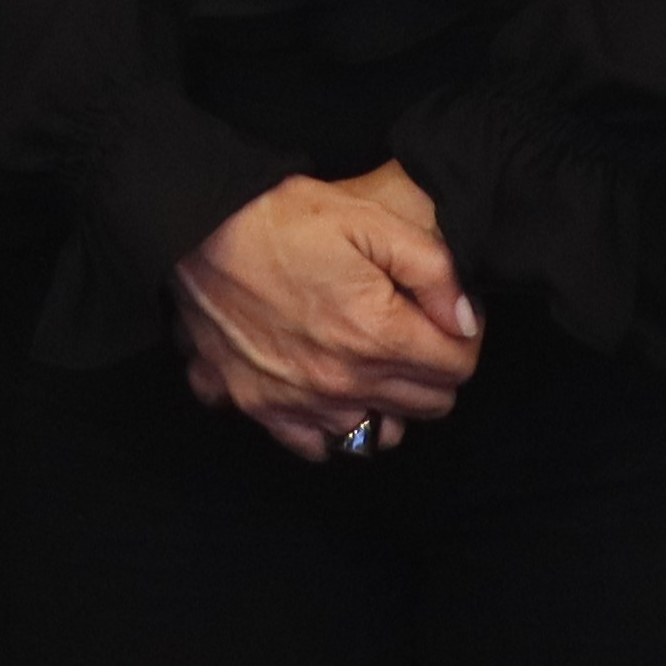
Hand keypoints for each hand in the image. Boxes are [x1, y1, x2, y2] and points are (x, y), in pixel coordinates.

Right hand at [172, 165, 476, 463]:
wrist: (199, 228)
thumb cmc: (285, 219)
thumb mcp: (372, 221)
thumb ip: (434, 271)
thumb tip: (466, 319)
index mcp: (378, 335)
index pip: (458, 365)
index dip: (462, 336)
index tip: (447, 316)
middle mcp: (343, 382)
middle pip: (428, 404)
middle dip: (433, 369)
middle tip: (416, 332)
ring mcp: (300, 401)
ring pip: (379, 433)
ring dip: (388, 403)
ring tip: (375, 363)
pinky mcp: (259, 405)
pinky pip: (315, 447)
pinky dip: (331, 428)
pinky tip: (331, 393)